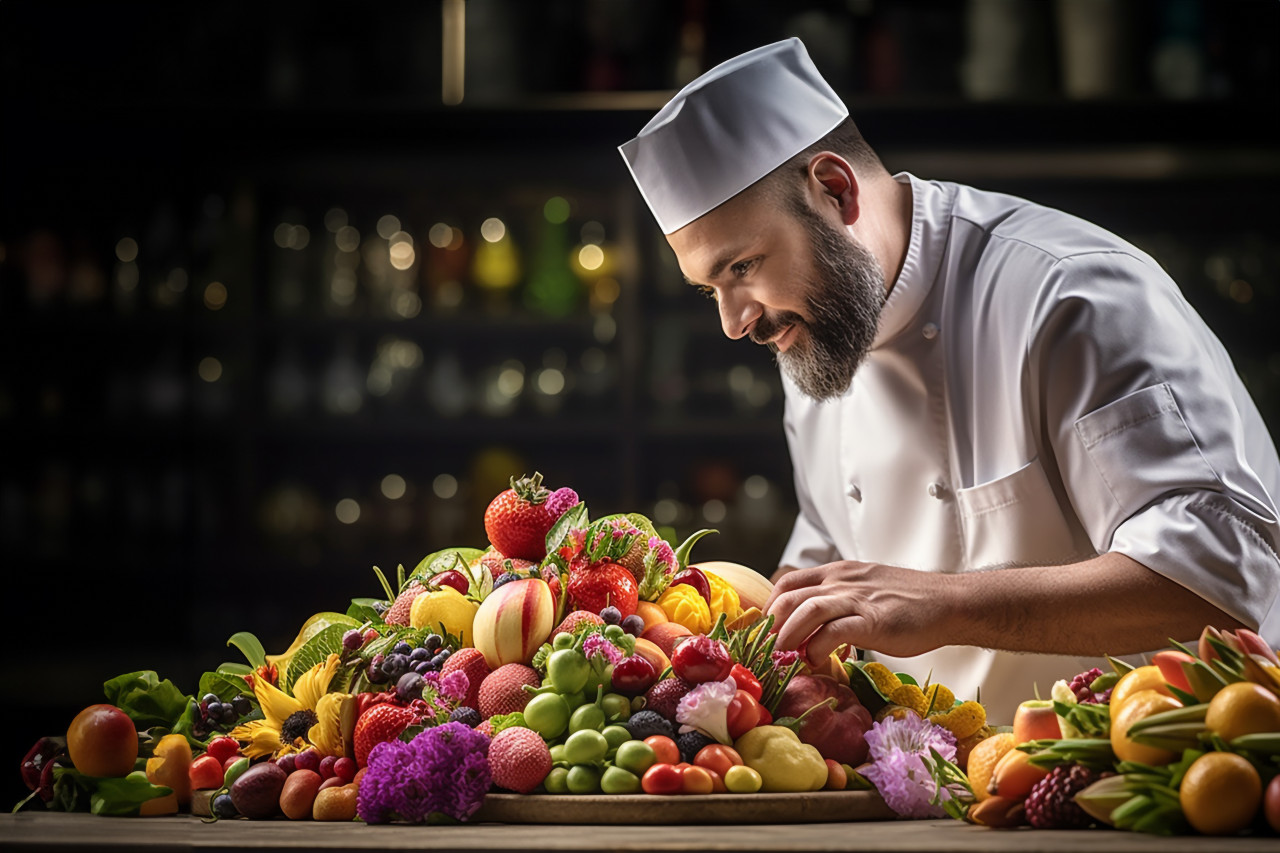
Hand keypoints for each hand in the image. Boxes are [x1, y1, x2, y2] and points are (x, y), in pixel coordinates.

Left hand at [764, 561, 953, 663]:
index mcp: (838, 573)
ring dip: (788, 635)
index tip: (768, 631)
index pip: (789, 583)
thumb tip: (813, 630)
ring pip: (806, 610)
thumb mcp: (865, 591)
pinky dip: (817, 648)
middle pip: (789, 596)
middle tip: (768, 650)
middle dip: (772, 625)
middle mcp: (843, 581)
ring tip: (783, 657)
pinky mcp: (873, 620)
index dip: (771, 607)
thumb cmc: (909, 603)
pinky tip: (816, 660)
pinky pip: (834, 632)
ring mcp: (858, 599)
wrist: (949, 603)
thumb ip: (839, 604)